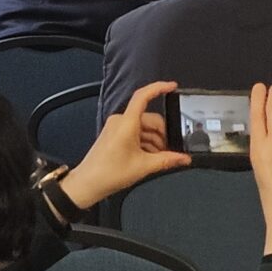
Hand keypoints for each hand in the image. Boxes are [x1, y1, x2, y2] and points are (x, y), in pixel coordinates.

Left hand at [61, 81, 190, 209]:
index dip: (159, 88)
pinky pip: (135, 132)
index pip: (143, 96)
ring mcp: (116, 127)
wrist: (88, 183)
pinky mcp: (114, 134)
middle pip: (149, 118)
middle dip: (161, 132)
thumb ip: (167, 160)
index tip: (172, 86)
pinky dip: (145, 142)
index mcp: (126, 123)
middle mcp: (120, 121)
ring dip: (154, 140)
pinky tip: (149, 156)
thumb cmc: (108, 173)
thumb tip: (184, 158)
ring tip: (158, 157)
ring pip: (143, 126)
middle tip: (169, 149)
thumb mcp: (143, 166)